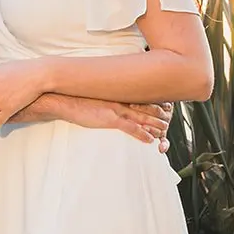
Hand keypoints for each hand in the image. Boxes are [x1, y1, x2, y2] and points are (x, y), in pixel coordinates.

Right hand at [54, 98, 171, 148]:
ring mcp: (116, 109)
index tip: (165, 107)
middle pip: (147, 107)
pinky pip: (131, 128)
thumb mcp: (95, 95)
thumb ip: (107, 98)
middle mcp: (121, 99)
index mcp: (118, 93)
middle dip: (160, 115)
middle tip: (169, 121)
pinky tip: (150, 140)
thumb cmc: (77, 99)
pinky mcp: (110, 119)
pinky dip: (143, 134)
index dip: (156, 103)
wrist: (64, 99)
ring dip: (156, 126)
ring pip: (143, 118)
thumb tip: (110, 103)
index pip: (142, 97)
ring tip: (164, 132)